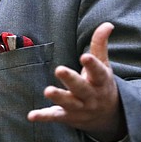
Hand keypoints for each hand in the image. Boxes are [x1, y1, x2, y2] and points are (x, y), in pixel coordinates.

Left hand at [28, 22, 124, 141]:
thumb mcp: (104, 66)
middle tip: (59, 69)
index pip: (99, 72)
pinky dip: (43, 117)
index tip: (85, 56)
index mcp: (100, 81)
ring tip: (47, 91)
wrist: (108, 117)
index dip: (93, 65)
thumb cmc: (101, 84)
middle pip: (81, 88)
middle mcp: (91, 96)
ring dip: (58, 97)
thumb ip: (100, 45)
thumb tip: (108, 24)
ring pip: (68, 103)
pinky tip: (32, 116)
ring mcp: (79, 108)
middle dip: (71, 79)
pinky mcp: (67, 116)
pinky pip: (55, 116)